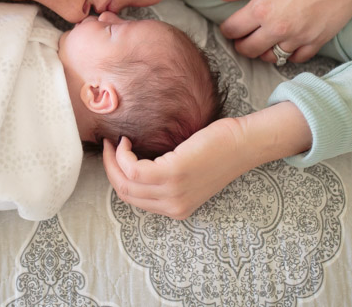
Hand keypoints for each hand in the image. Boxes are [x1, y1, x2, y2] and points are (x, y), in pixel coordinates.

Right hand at [102, 103, 311, 218]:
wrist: (244, 144)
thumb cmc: (219, 150)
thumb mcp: (189, 172)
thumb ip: (165, 175)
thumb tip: (134, 161)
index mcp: (177, 208)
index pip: (134, 200)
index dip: (117, 178)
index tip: (113, 156)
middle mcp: (174, 205)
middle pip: (125, 193)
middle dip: (109, 169)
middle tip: (107, 146)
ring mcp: (174, 192)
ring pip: (126, 182)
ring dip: (113, 160)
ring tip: (116, 142)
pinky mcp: (174, 173)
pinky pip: (134, 169)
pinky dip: (124, 155)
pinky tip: (127, 141)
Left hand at [218, 0, 351, 62]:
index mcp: (260, 10)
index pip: (232, 30)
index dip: (226, 30)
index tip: (229, 27)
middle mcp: (276, 29)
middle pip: (248, 50)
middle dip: (241, 45)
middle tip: (242, 38)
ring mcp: (297, 38)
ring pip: (271, 58)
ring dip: (263, 52)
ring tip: (263, 42)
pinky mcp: (316, 42)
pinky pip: (296, 58)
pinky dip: (289, 55)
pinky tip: (287, 45)